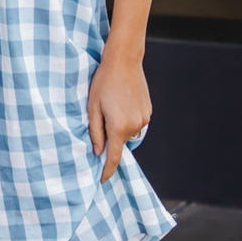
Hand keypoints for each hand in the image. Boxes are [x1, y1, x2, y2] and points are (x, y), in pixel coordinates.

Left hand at [87, 53, 151, 182]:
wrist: (124, 60)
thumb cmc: (103, 82)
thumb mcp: (92, 107)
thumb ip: (95, 132)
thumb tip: (98, 152)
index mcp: (118, 127)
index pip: (113, 158)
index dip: (107, 171)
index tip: (102, 180)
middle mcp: (135, 126)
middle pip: (120, 142)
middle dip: (110, 138)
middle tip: (101, 116)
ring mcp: (144, 119)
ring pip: (128, 132)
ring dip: (120, 127)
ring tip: (112, 106)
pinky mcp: (148, 111)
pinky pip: (136, 122)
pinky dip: (128, 119)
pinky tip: (121, 101)